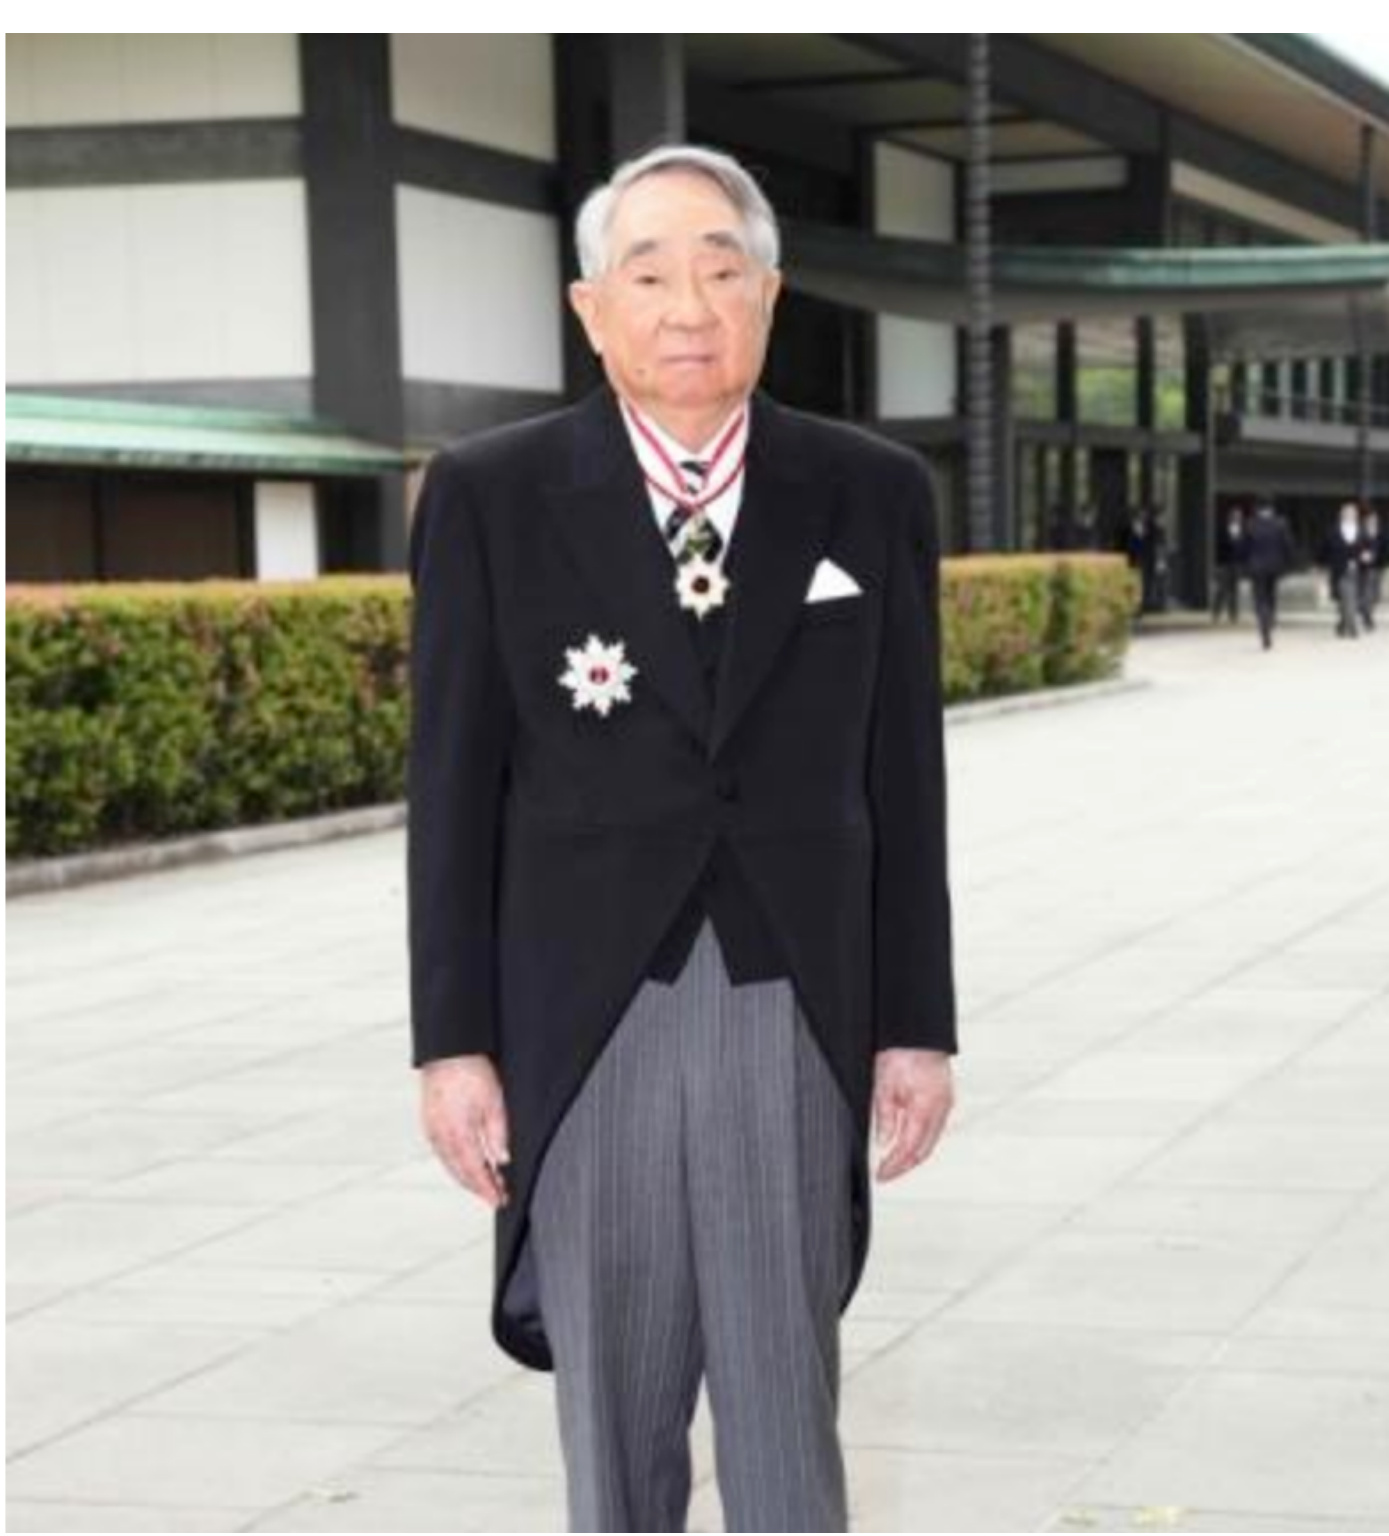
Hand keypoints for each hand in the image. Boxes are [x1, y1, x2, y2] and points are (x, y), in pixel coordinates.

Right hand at [419, 1054, 510, 1208]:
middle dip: (479, 1188)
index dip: (488, 1189)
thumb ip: (498, 1134)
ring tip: (486, 1183)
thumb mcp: (494, 1103)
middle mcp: (441, 1137)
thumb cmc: (470, 1070)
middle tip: (496, 1195)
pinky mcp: (429, 1124)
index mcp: (458, 1134)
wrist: (448, 1052)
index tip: (499, 1200)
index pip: (475, 1172)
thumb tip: (502, 1159)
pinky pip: (443, 1153)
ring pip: (450, 1165)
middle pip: (461, 1173)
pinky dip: (456, 1163)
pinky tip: (467, 1163)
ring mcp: (432, 1131)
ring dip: (467, 1177)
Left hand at [872, 1048, 954, 1180]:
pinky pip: (933, 1129)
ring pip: (930, 1141)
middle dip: (904, 1166)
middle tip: (886, 1174)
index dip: (894, 1166)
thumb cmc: (902, 1051)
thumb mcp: (884, 1085)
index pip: (909, 1149)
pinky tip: (908, 1143)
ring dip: (913, 1155)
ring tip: (894, 1163)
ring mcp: (945, 1105)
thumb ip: (885, 1116)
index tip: (881, 1175)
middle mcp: (940, 1109)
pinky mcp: (944, 1099)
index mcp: (926, 1107)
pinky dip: (920, 1140)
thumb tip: (884, 1141)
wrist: (917, 1032)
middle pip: (923, 1150)